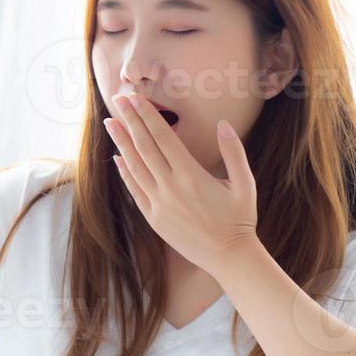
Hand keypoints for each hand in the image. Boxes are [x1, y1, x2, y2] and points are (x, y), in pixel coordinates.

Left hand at [104, 94, 258, 272]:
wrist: (229, 257)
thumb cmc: (240, 218)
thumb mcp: (245, 183)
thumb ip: (234, 152)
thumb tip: (224, 124)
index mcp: (191, 175)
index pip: (163, 137)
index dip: (148, 115)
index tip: (136, 98)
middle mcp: (171, 187)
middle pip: (144, 147)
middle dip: (130, 121)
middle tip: (118, 99)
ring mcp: (159, 204)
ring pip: (134, 167)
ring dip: (121, 143)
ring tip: (110, 123)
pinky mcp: (153, 219)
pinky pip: (134, 190)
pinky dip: (125, 172)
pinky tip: (117, 157)